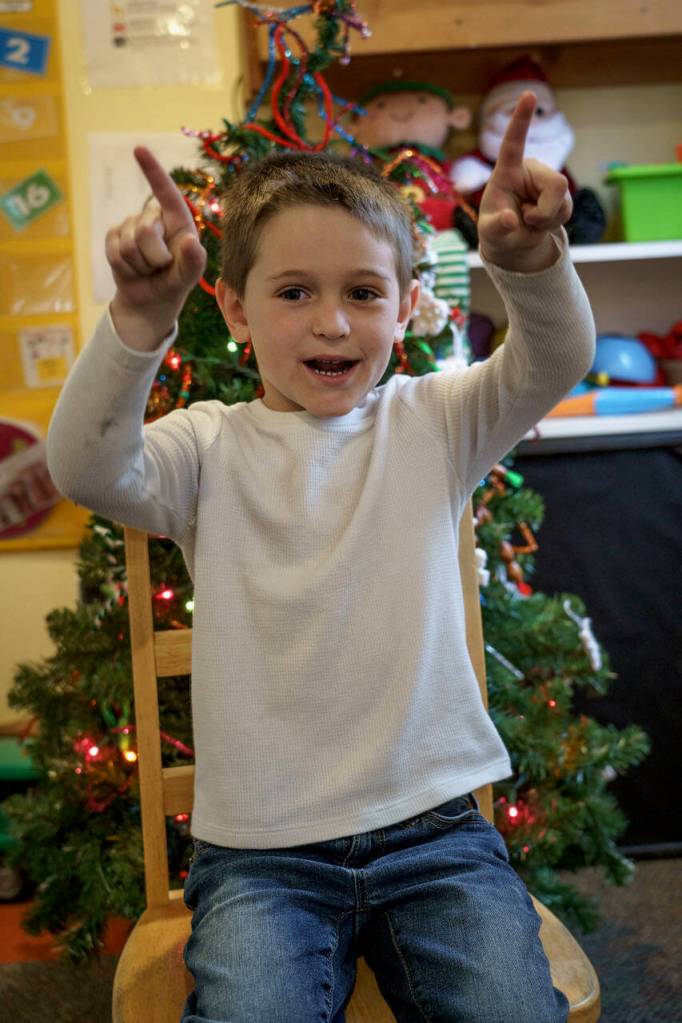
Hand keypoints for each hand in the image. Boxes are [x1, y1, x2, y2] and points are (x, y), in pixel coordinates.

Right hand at [107, 147, 206, 346]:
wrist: (150, 301)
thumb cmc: (174, 283)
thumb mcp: (188, 277)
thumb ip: (194, 261)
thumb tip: (191, 242)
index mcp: (178, 220)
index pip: (166, 193)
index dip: (153, 172)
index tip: (139, 149)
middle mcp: (154, 218)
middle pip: (144, 230)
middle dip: (153, 256)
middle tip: (160, 267)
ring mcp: (131, 226)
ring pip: (127, 243)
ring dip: (139, 265)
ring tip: (148, 270)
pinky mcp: (114, 237)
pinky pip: (114, 251)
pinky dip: (124, 267)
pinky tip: (132, 270)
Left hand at [477, 92, 572, 272]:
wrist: (513, 242)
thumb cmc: (497, 230)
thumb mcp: (491, 234)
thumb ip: (497, 227)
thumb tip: (510, 220)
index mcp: (508, 171)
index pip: (513, 143)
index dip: (521, 120)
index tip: (529, 94)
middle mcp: (530, 170)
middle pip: (557, 183)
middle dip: (546, 211)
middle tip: (528, 220)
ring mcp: (547, 181)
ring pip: (563, 198)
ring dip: (547, 219)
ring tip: (530, 221)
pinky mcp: (560, 194)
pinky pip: (566, 210)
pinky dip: (552, 223)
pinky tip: (539, 223)